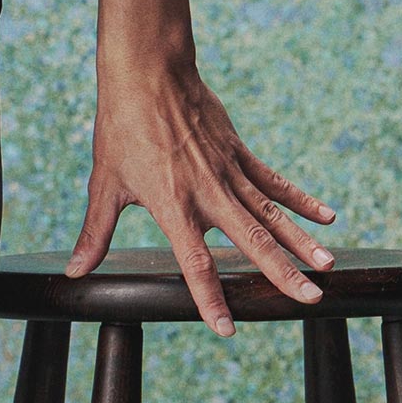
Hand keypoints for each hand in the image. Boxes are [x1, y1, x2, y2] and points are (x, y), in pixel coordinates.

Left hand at [65, 58, 337, 335]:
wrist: (149, 74)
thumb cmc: (121, 130)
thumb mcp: (104, 185)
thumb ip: (95, 234)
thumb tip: (74, 272)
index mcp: (173, 207)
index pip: (196, 264)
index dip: (211, 298)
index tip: (227, 328)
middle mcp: (207, 193)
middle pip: (251, 242)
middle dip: (281, 273)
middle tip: (309, 299)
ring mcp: (228, 172)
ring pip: (271, 214)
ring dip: (301, 241)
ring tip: (327, 266)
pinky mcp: (239, 153)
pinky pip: (275, 182)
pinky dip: (300, 201)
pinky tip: (327, 217)